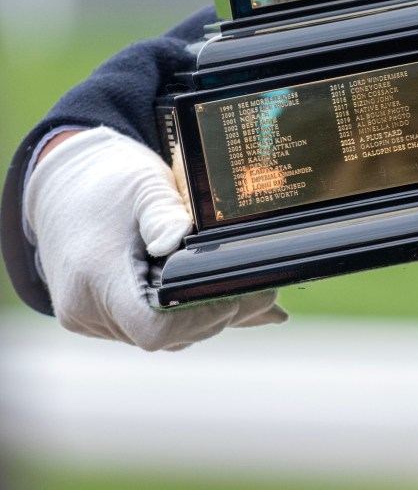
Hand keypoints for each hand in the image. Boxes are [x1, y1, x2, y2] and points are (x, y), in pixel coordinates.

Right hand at [25, 126, 286, 349]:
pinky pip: (147, 327)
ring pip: (160, 337)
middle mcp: (85, 308)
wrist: (60, 183)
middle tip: (260, 289)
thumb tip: (210, 260)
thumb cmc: (107, 179)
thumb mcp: (145, 186)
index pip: (155, 326)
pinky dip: (181, 314)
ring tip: (241, 288)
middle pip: (165, 335)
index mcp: (97, 274)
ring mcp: (86, 318)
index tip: (235, 290)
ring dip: (200, 316)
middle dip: (215, 314)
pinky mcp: (93, 318)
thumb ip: (172, 220)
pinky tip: (213, 294)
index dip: (201, 316)